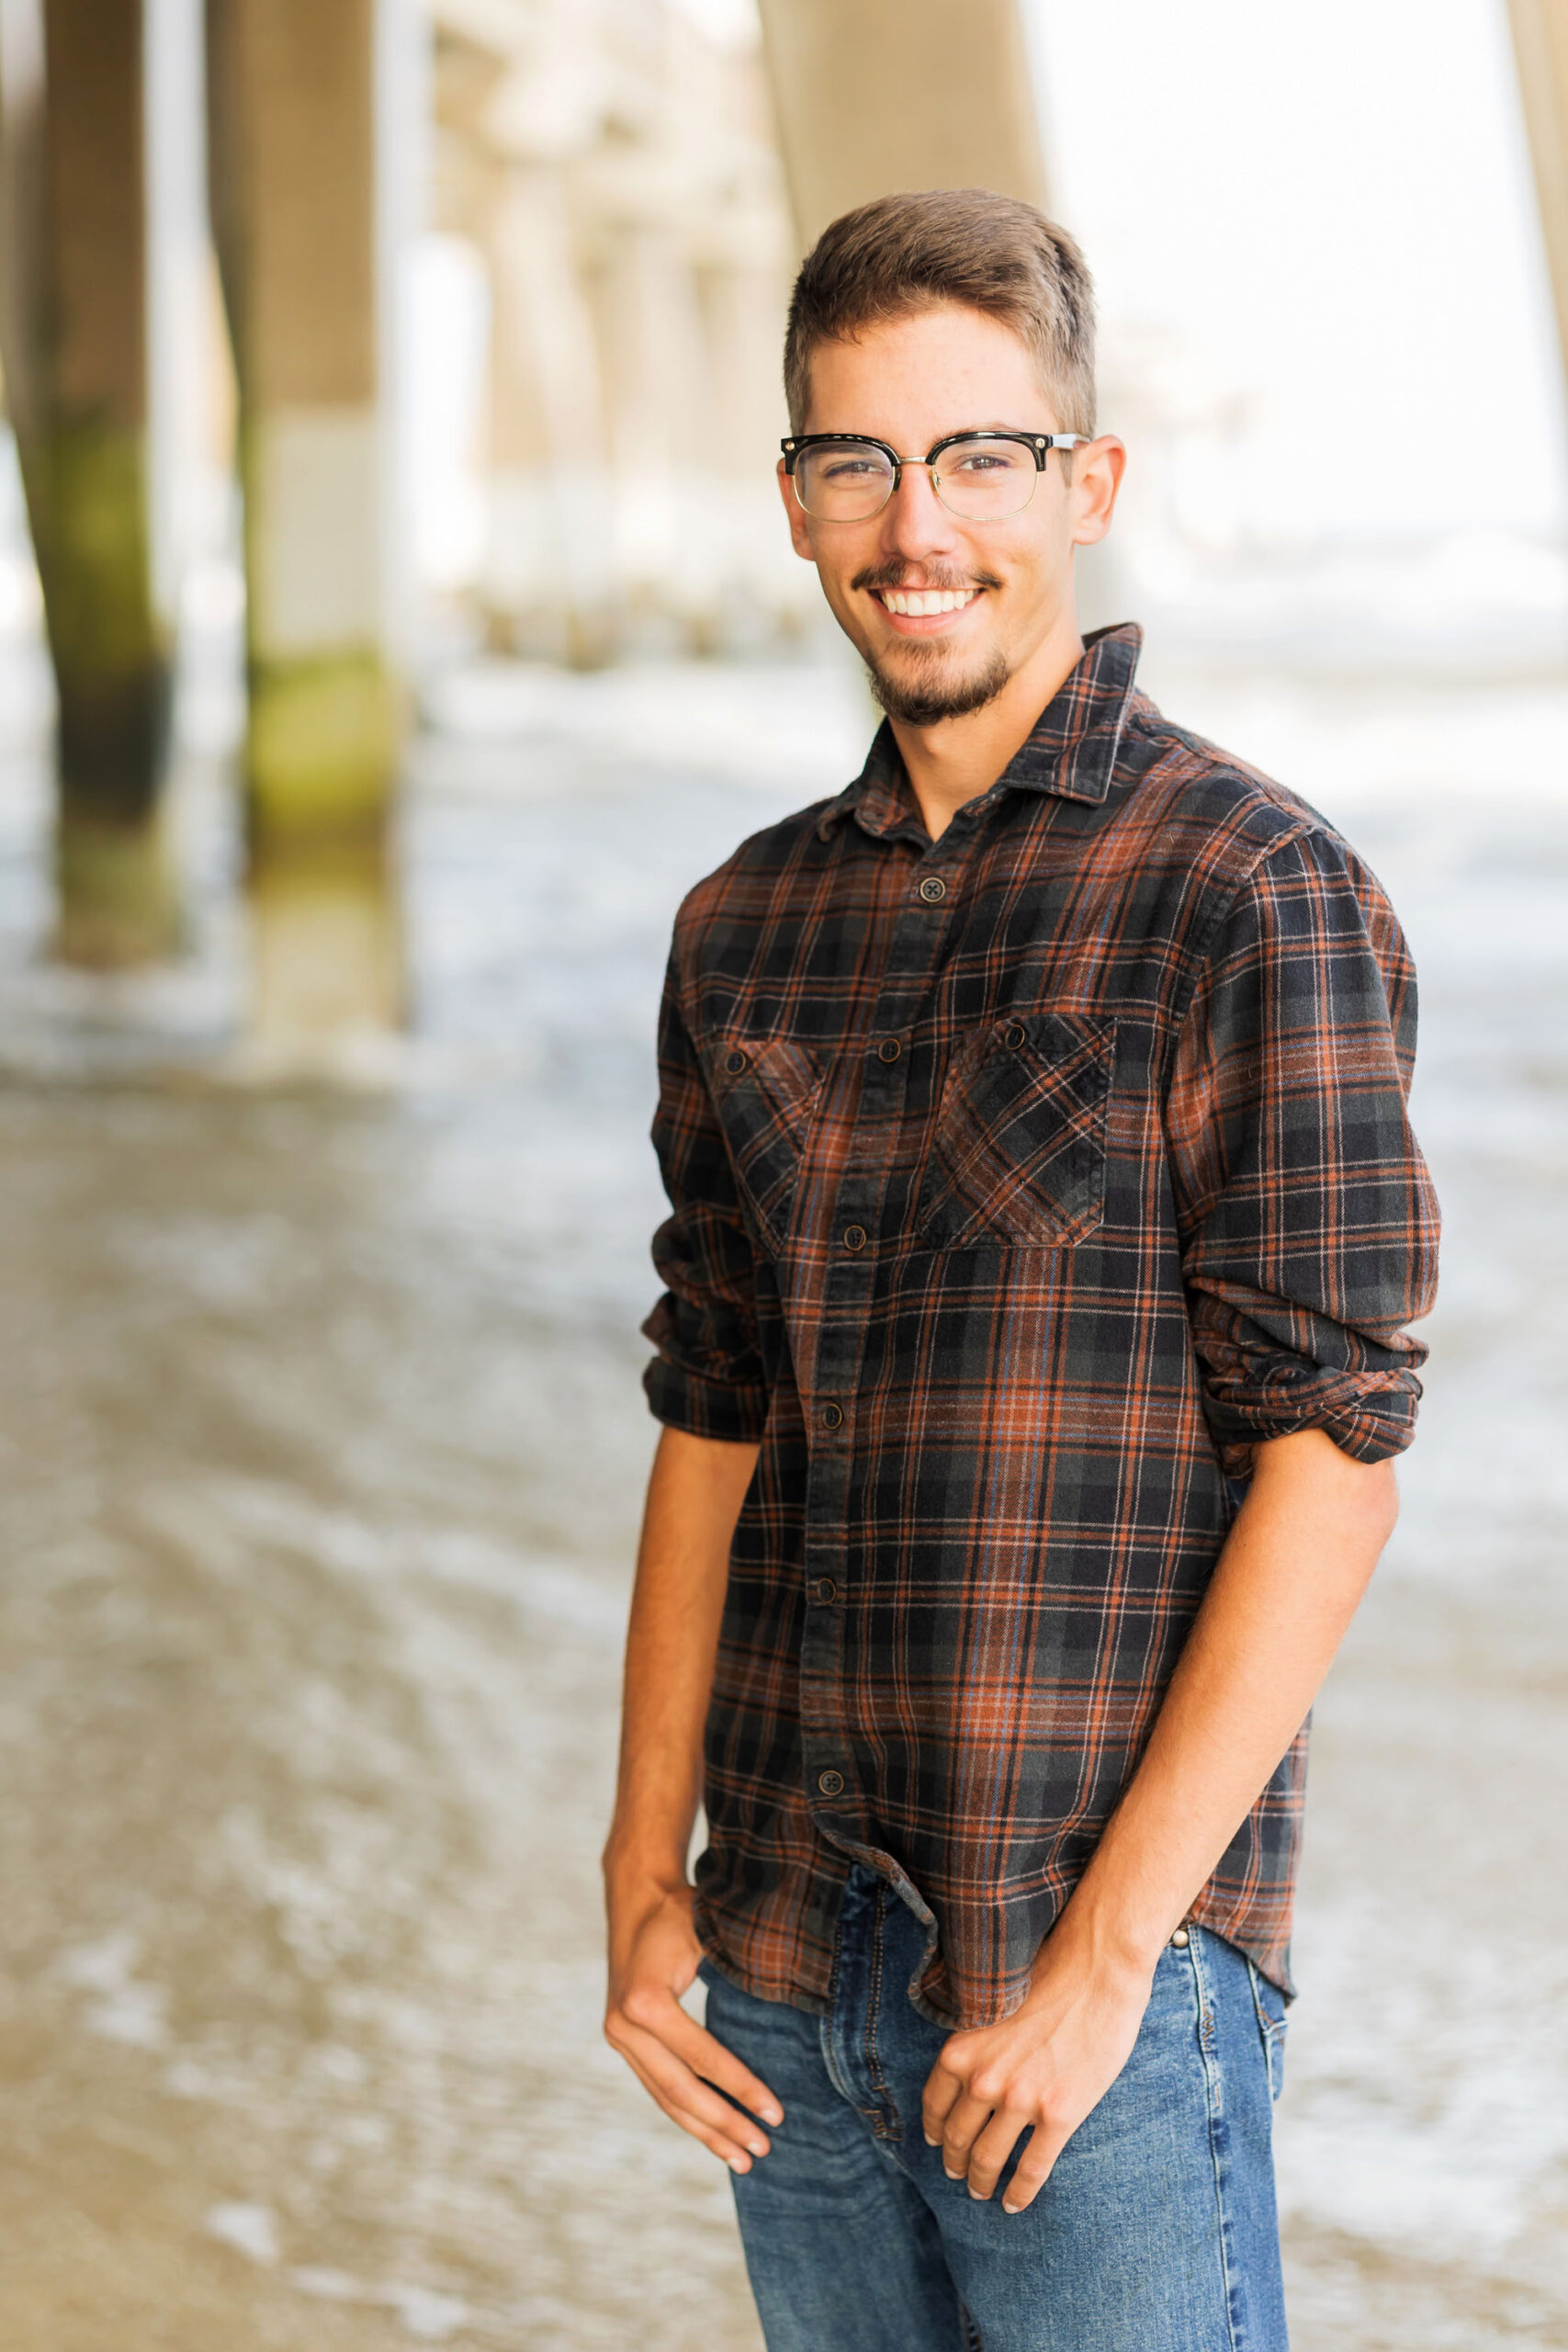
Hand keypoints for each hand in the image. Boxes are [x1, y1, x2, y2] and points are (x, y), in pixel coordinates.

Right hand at [604, 1876, 782, 2173]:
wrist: (636, 1896)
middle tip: (763, 2150)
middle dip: (725, 2124)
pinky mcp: (623, 2043)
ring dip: (705, 2132)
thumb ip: (739, 1969)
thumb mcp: (710, 1932)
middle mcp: (624, 2026)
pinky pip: (658, 2087)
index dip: (741, 2088)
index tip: (777, 2113)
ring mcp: (619, 2038)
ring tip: (743, 2159)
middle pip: (681, 2090)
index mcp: (646, 2001)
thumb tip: (795, 1999)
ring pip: (666, 2098)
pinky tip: (713, 2135)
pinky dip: (686, 2114)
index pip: (703, 2057)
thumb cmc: (682, 1911)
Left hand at [921, 1923, 1153, 2213]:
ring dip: (981, 2182)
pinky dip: (1019, 2193)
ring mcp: (1021, 2098)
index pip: (935, 2102)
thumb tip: (972, 2065)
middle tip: (959, 2175)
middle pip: (958, 2136)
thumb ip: (979, 2038)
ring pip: (989, 2158)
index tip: (937, 2142)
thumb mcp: (994, 2003)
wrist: (1098, 1969)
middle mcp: (985, 2076)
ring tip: (983, 2193)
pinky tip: (1015, 2204)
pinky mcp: (1060, 2114)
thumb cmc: (1050, 1973)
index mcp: (964, 2046)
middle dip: (955, 2162)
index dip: (934, 2129)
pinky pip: (1031, 2169)